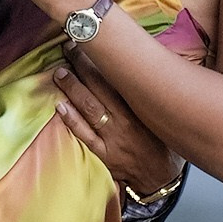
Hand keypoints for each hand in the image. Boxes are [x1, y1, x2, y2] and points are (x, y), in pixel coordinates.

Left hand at [51, 56, 178, 197]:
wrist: (162, 179)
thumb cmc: (162, 143)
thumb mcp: (162, 115)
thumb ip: (149, 94)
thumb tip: (138, 65)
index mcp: (141, 108)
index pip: (119, 77)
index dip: (103, 59)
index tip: (91, 42)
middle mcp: (126, 121)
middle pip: (99, 88)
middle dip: (82, 66)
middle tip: (68, 49)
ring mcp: (114, 139)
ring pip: (89, 108)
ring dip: (72, 88)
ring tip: (60, 73)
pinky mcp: (105, 154)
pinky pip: (85, 135)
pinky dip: (72, 120)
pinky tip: (60, 106)